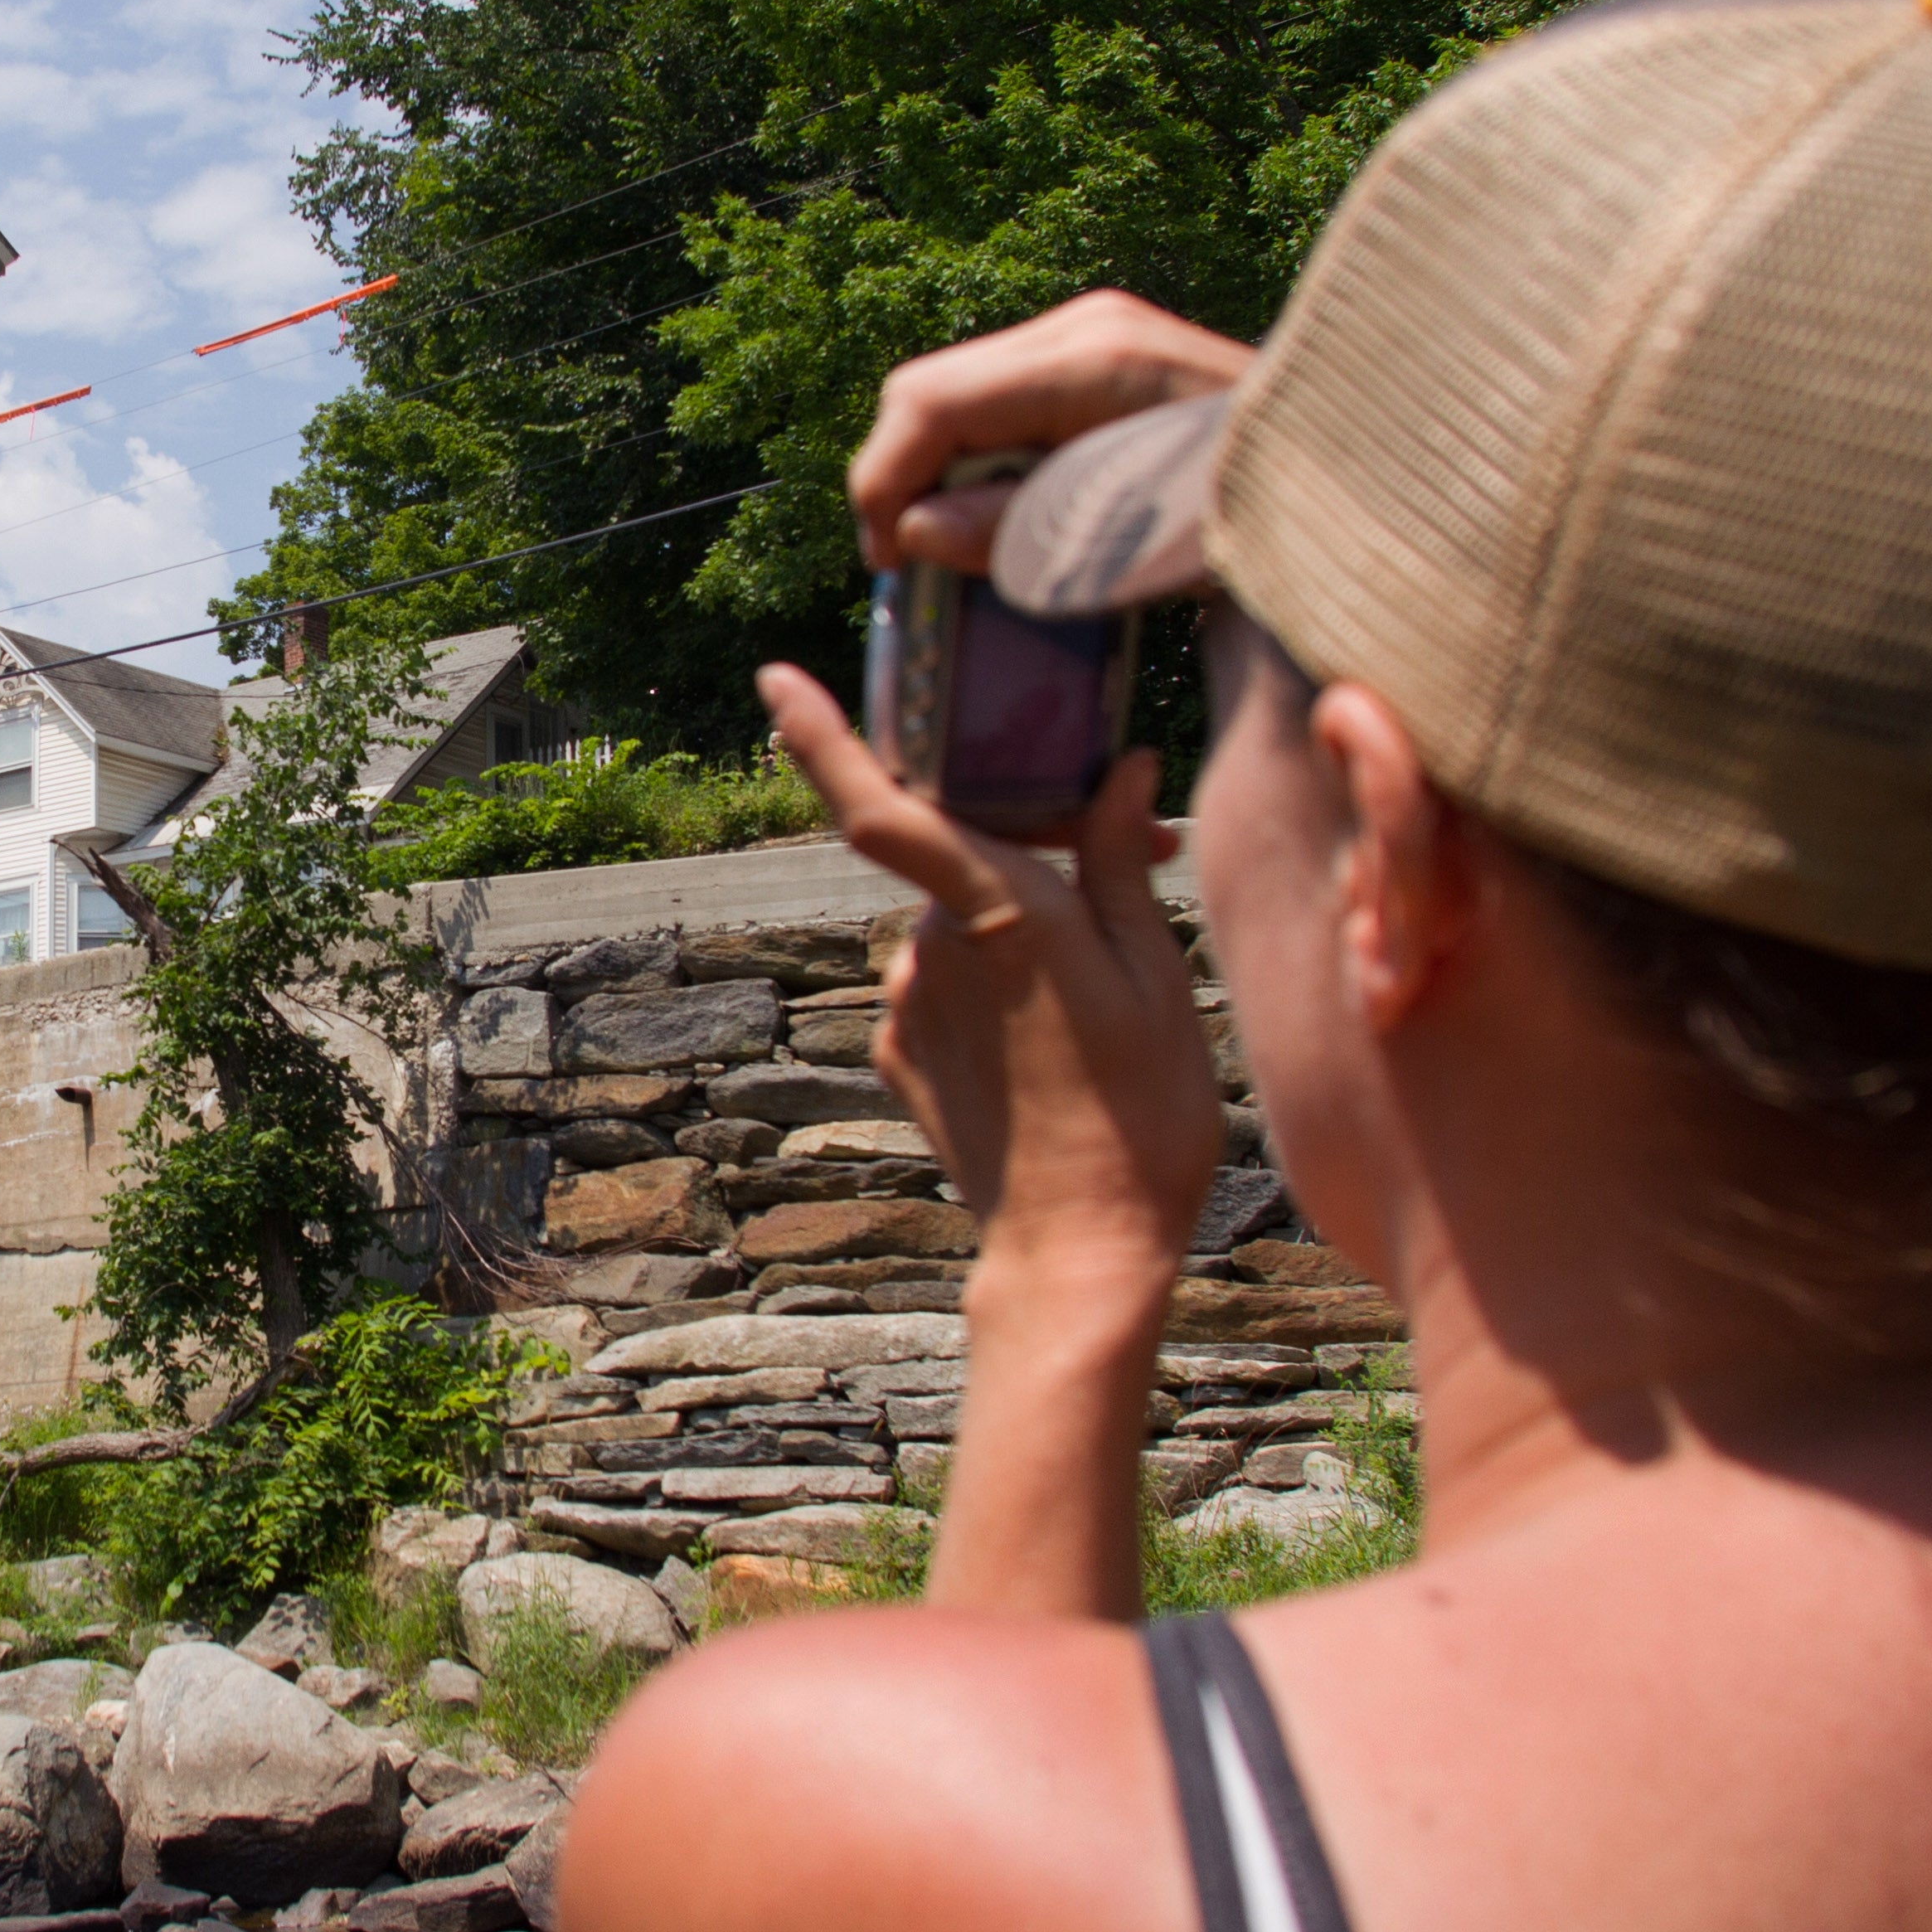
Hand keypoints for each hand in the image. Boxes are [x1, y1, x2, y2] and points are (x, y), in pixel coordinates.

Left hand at [760, 661, 1225, 1618]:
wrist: (1077, 1254)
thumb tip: (1122, 768)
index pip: (881, 803)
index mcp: (996, 913)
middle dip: (1020, 847)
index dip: (819, 735)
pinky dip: (991, 986)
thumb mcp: (1157, 980)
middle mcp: (930, 950)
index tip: (773, 677)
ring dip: (1012, 929)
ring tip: (1098, 1002)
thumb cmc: (1140, 1116)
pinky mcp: (898, 1053)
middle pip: (953, 855)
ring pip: (954, 923)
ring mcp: (905, 1005)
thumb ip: (1119, 865)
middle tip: (1123, 874)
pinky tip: (1051, 1047)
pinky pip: (943, 984)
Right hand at [848, 289, 1253, 573]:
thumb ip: (1027, 538)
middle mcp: (1084, 328)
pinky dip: (982, 463)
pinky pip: (999, 404)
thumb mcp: (1144, 549)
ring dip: (941, 476)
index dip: (884, 487)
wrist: (1362, 474)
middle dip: (903, 480)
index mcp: (1092, 363)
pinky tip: (1013, 517)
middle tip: (917, 568)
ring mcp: (1093, 334)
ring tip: (962, 552)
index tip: (893, 568)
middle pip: (927, 391)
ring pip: (954, 397)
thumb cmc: (1269, 519)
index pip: (927, 404)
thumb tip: (917, 533)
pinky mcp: (1102, 357)